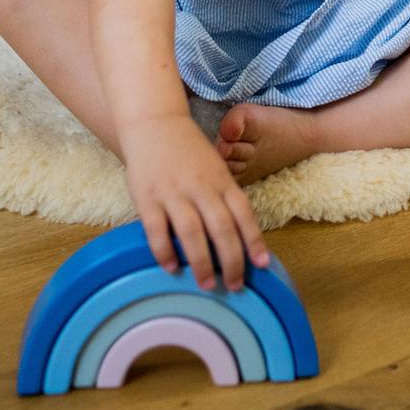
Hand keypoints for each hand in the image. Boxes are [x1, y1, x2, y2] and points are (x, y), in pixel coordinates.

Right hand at [118, 115, 272, 293]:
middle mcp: (201, 187)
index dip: (254, 240)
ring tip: (208, 284)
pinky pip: (156, 229)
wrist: (155, 123)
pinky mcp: (147, 197)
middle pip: (222, 228)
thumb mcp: (216, 169)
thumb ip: (225, 197)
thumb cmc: (189, 152)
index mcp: (221, 180)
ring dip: (202, 261)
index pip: (243, 213)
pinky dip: (165, 251)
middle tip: (235, 286)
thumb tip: (240, 237)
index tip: (261, 264)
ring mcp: (173, 192)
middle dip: (231, 260)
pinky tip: (171, 268)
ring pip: (191, 232)